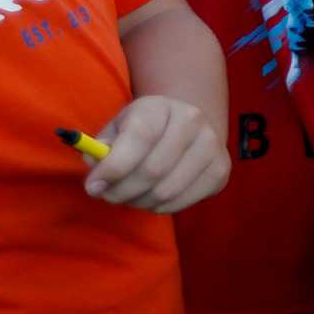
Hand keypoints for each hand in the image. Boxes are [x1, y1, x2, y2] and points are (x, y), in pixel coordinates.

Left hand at [83, 94, 229, 212]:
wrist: (186, 126)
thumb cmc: (143, 130)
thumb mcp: (118, 129)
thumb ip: (101, 147)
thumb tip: (97, 166)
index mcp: (161, 106)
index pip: (140, 137)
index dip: (114, 166)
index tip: (92, 186)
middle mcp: (193, 121)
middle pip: (153, 170)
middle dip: (122, 191)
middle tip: (107, 196)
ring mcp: (212, 145)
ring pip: (167, 191)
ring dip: (139, 202)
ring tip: (130, 196)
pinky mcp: (221, 170)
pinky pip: (183, 202)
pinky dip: (160, 207)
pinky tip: (153, 197)